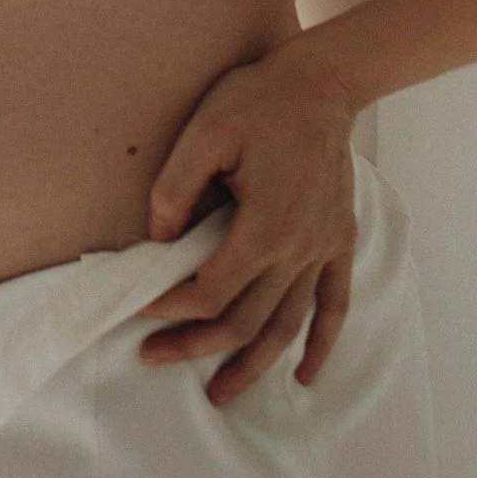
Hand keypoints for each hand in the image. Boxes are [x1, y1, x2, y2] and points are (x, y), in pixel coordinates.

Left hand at [137, 47, 358, 406]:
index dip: (170, 306)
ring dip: (252, 364)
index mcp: (265, 227)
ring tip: (220, 394)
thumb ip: (175, 189)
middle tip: (152, 359)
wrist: (323, 82)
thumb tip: (158, 239)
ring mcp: (323, 249)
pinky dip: (321, 345)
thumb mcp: (205, 133)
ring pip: (286, 325)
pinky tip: (306, 375)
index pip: (211, 290)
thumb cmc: (259, 101)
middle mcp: (299, 250)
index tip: (137, 309)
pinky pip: (334, 305)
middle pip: (244, 320)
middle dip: (195, 346)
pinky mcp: (339, 240)